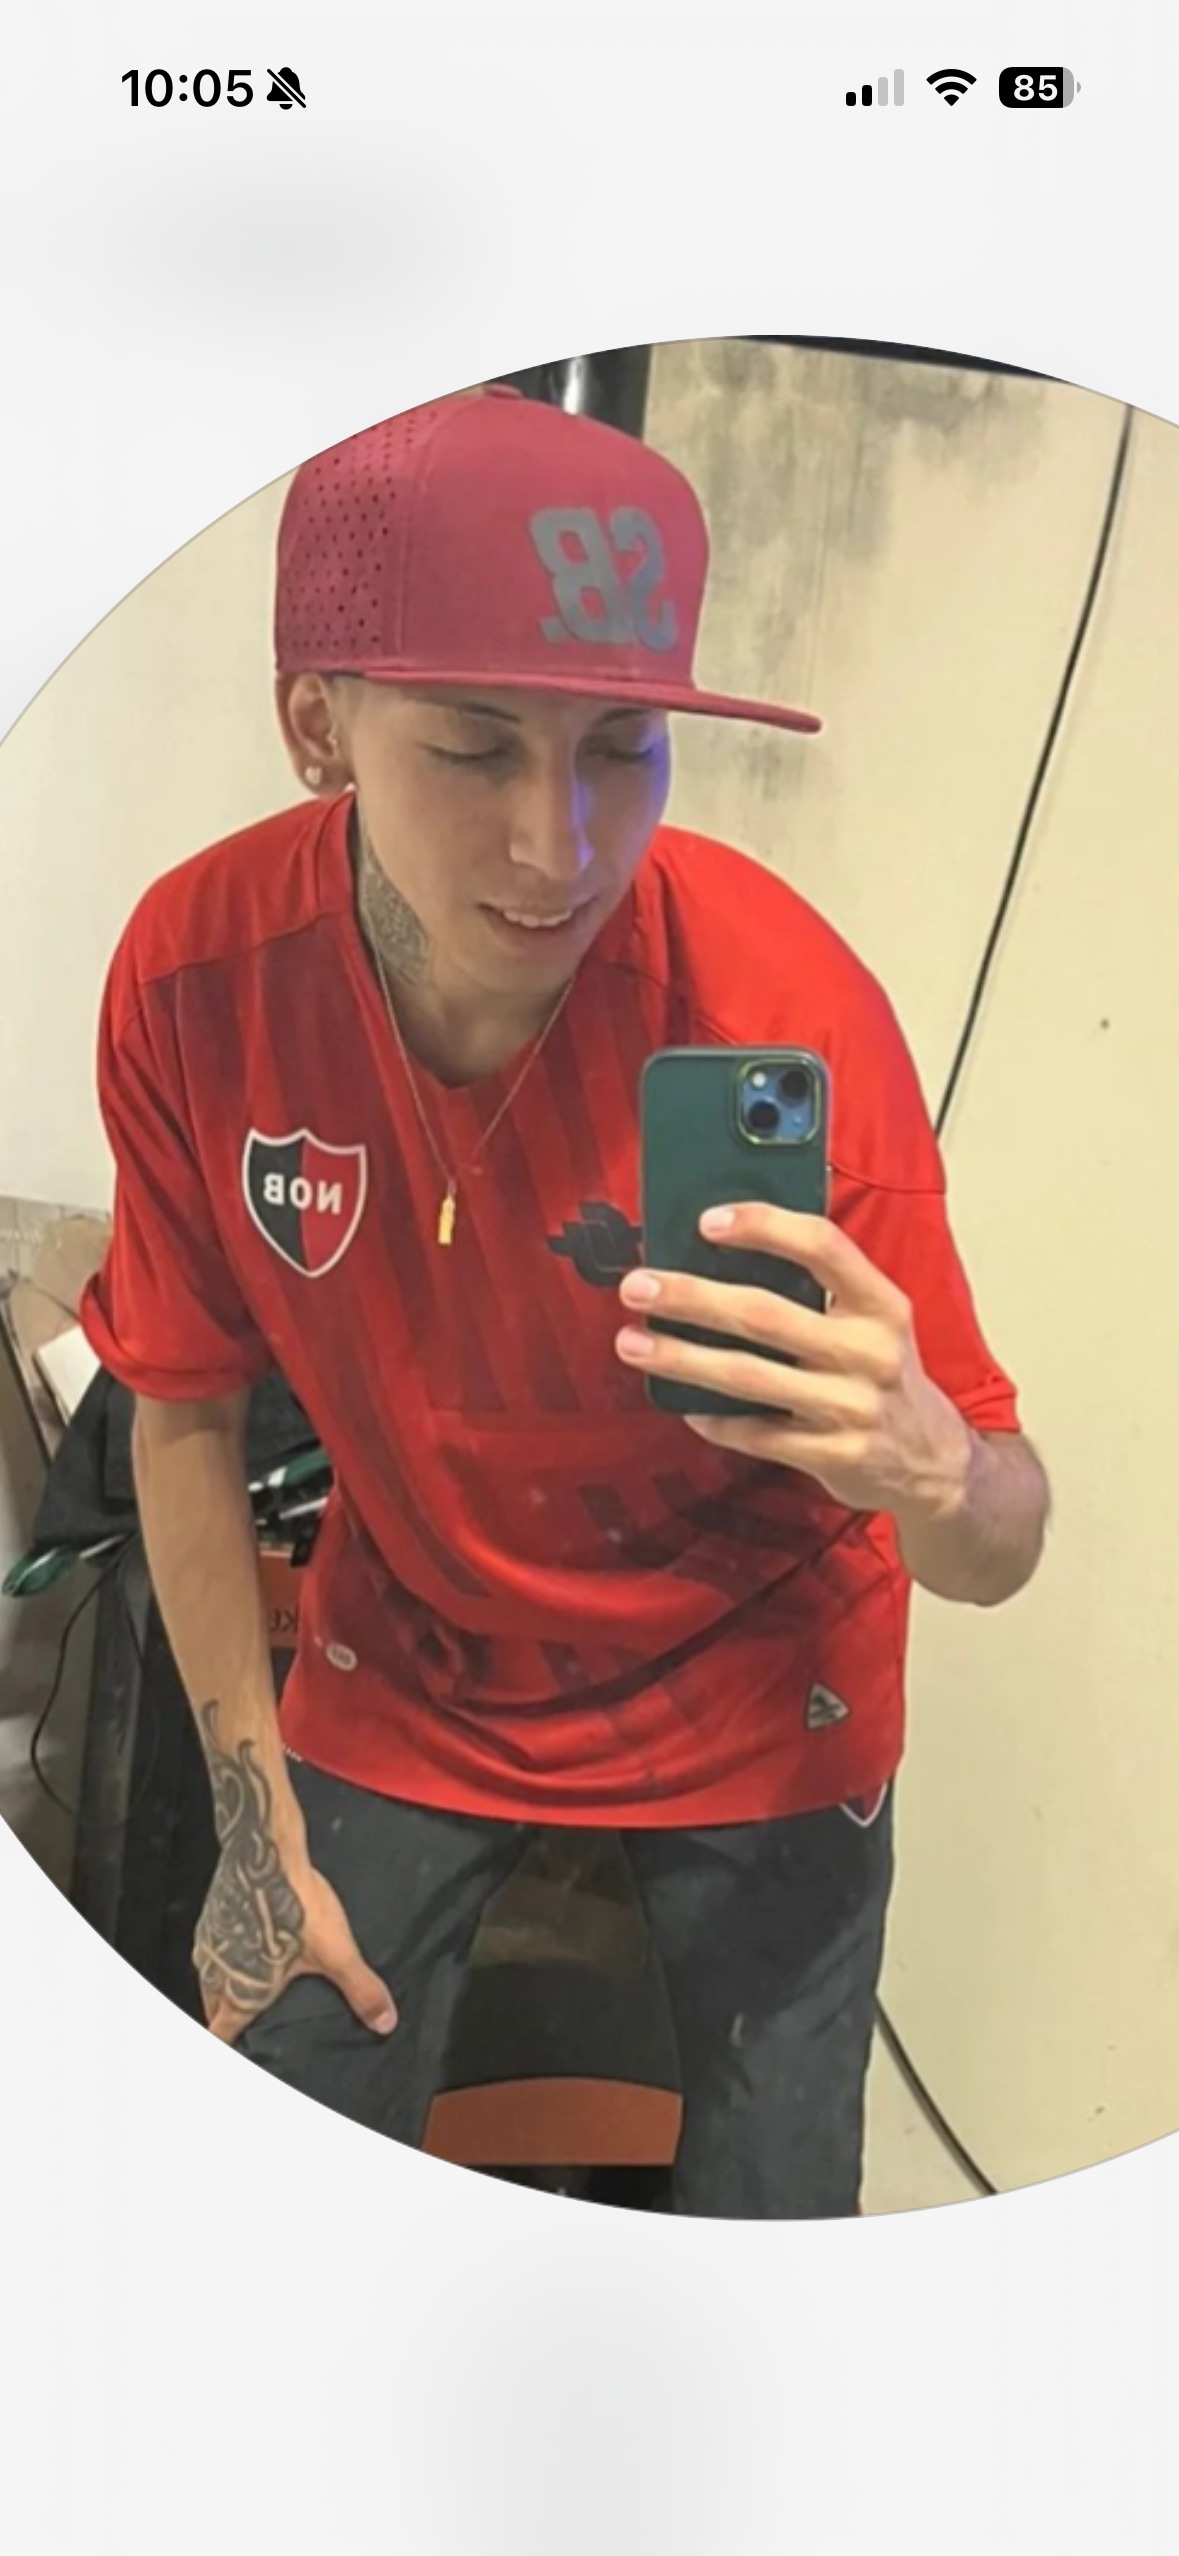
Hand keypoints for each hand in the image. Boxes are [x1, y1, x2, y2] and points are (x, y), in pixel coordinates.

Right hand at [195, 1842, 398, 2047]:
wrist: (266, 1850)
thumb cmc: (294, 1903)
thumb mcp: (336, 1952)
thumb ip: (360, 1990)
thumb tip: (384, 2022)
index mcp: (241, 1992)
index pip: (221, 2035)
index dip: (227, 2051)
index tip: (236, 2056)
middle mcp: (217, 1971)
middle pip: (214, 2009)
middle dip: (228, 2019)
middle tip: (248, 2026)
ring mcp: (211, 1942)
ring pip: (210, 1977)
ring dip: (226, 1986)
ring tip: (250, 1985)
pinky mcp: (213, 1914)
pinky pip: (214, 1946)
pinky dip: (227, 1953)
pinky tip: (251, 1943)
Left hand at [615, 1203, 972, 1518]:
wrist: (935, 1464)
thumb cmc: (885, 1376)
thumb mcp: (876, 1322)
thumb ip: (822, 1289)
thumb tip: (727, 1251)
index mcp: (881, 1304)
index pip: (822, 1246)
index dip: (763, 1226)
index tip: (707, 1222)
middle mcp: (868, 1351)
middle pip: (764, 1314)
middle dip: (692, 1297)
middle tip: (638, 1287)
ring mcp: (851, 1406)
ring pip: (748, 1376)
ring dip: (681, 1357)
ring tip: (633, 1343)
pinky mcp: (832, 1455)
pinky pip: (755, 1433)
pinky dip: (712, 1418)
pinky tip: (682, 1405)